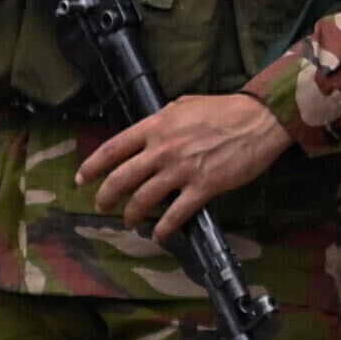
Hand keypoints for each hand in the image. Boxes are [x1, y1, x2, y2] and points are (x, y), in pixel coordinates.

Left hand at [80, 85, 291, 229]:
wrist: (258, 120)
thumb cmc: (223, 110)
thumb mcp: (184, 104)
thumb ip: (162, 119)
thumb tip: (150, 131)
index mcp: (155, 127)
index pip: (113, 148)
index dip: (92, 166)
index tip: (82, 178)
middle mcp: (162, 150)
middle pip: (121, 179)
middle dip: (106, 197)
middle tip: (101, 206)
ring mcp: (181, 170)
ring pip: (143, 199)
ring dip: (132, 215)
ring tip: (130, 221)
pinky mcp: (203, 187)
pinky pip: (176, 214)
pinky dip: (164, 228)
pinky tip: (160, 235)